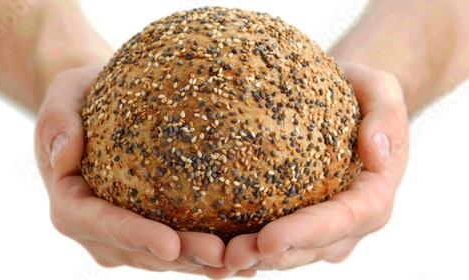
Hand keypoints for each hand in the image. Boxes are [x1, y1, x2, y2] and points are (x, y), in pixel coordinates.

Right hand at [34, 65, 252, 278]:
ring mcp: (122, 235)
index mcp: (71, 204)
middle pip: (139, 251)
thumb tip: (64, 159)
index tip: (170, 244)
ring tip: (239, 261)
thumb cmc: (78, 96)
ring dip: (197, 262)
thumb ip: (57, 122)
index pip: (101, 225)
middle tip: (220, 255)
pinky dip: (204, 250)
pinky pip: (175, 244)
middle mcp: (96, 230)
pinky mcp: (146, 228)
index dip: (135, 237)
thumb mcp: (61, 95)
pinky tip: (240, 253)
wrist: (92, 107)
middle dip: (179, 258)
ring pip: (161, 257)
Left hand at [223, 62, 409, 270]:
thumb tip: (376, 153)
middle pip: (314, 247)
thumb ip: (386, 116)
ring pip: (295, 252)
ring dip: (258, 259)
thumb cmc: (363, 92)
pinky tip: (218, 246)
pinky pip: (280, 238)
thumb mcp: (381, 89)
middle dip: (275, 257)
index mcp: (374, 195)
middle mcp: (352, 220)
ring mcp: (329, 225)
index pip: (344, 220)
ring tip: (219, 259)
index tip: (269, 239)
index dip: (307, 233)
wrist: (350, 101)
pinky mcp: (305, 219)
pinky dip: (251, 244)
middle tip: (233, 256)